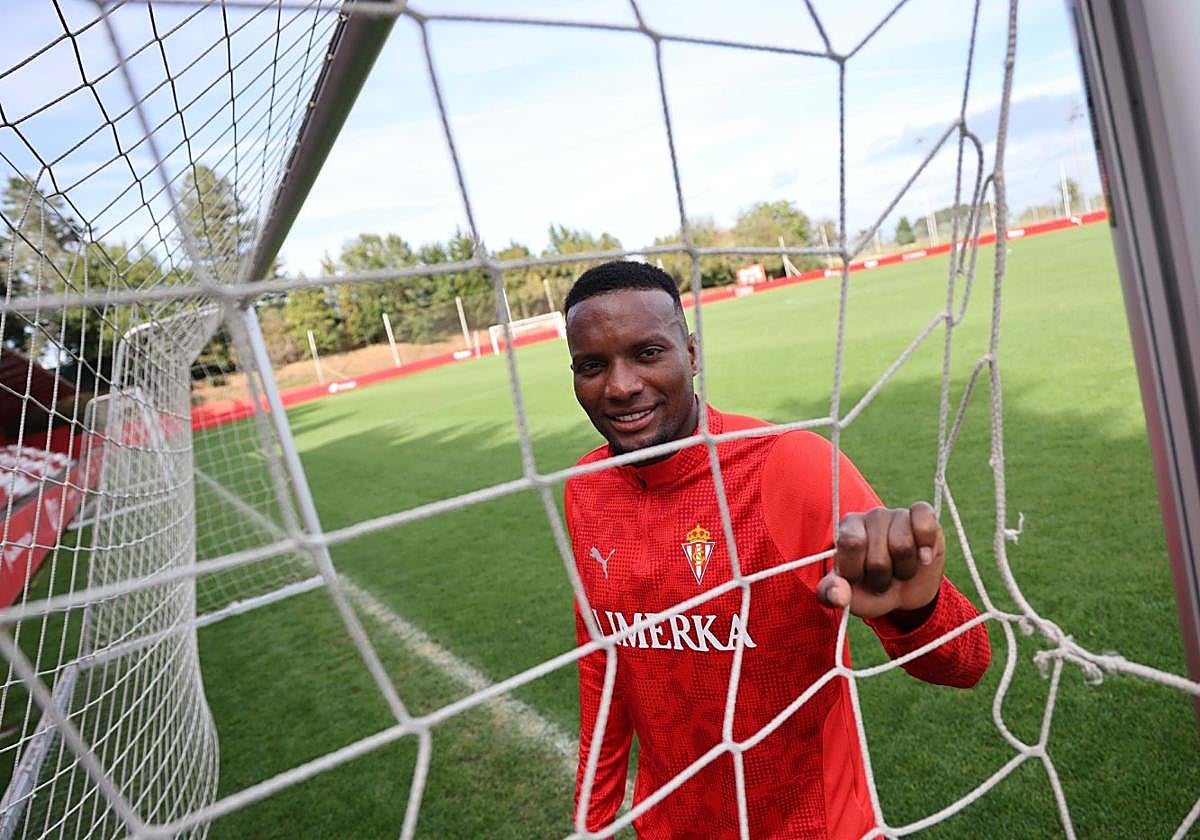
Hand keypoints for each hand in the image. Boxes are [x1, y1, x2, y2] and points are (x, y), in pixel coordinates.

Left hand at [816, 502, 944, 624]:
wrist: (905, 592)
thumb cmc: (871, 589)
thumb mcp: (848, 596)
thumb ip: (832, 594)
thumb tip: (838, 595)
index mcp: (848, 529)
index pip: (852, 543)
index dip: (856, 569)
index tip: (857, 578)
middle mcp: (872, 516)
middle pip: (878, 555)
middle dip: (881, 577)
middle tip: (882, 577)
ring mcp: (898, 514)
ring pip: (903, 546)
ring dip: (904, 570)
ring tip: (899, 570)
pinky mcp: (923, 515)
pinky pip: (925, 525)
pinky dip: (926, 547)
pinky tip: (923, 557)